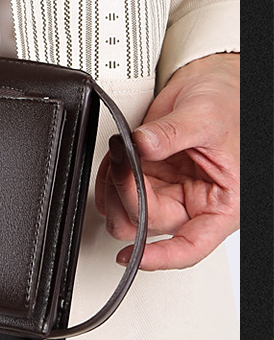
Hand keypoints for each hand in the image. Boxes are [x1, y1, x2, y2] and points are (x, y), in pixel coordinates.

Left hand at [95, 53, 238, 270]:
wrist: (217, 83)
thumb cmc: (230, 105)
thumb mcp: (205, 118)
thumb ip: (170, 134)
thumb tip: (140, 145)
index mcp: (220, 204)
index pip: (190, 246)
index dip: (162, 257)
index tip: (134, 255)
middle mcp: (193, 203)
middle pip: (148, 223)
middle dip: (129, 195)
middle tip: (122, 161)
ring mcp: (168, 190)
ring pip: (128, 211)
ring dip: (114, 188)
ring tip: (119, 154)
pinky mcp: (149, 175)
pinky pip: (118, 190)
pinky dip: (109, 176)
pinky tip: (114, 158)